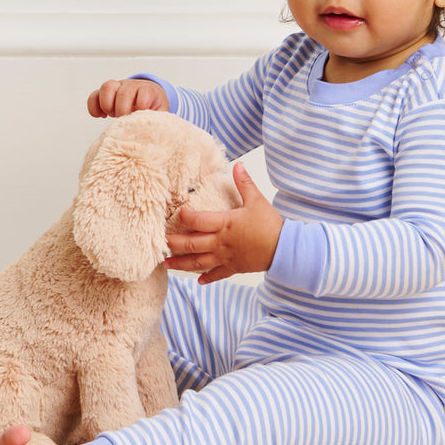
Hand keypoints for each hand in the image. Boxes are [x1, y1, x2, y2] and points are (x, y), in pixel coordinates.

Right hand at [87, 78, 169, 117]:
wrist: (149, 98)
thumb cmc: (154, 109)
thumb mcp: (161, 115)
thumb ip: (159, 122)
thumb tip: (156, 137)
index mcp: (148, 91)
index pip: (144, 92)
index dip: (141, 106)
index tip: (139, 118)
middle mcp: (132, 86)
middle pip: (124, 91)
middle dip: (122, 109)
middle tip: (124, 120)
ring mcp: (118, 88)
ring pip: (107, 87)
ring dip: (107, 104)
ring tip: (110, 115)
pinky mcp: (105, 94)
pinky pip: (94, 95)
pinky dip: (93, 106)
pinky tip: (100, 116)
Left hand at [164, 163, 282, 284]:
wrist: (285, 249)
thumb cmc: (271, 225)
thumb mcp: (257, 200)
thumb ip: (244, 183)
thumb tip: (237, 165)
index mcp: (225, 224)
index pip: (198, 221)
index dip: (186, 217)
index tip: (178, 213)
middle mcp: (221, 243)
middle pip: (191, 244)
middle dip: (173, 244)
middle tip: (159, 244)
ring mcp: (226, 257)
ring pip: (198, 262)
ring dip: (180, 264)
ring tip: (166, 264)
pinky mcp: (234, 268)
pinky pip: (217, 274)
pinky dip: (207, 277)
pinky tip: (198, 280)